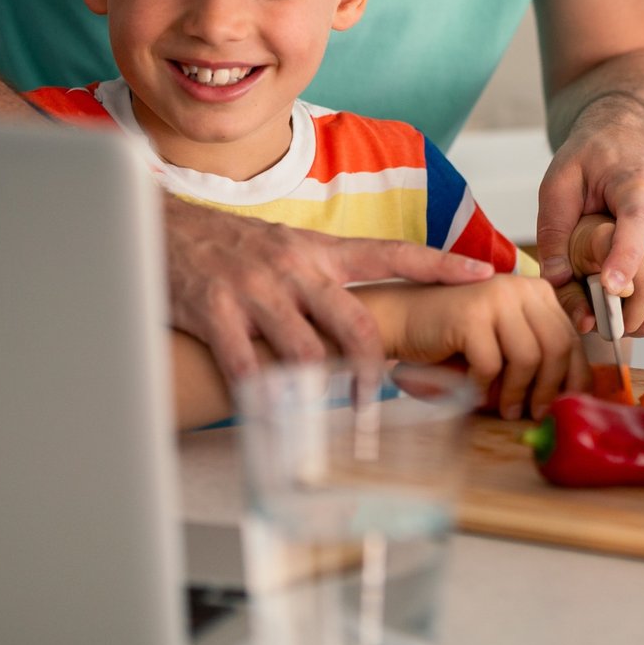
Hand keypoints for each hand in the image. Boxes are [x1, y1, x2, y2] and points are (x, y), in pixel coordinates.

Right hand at [161, 195, 495, 386]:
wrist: (158, 225)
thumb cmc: (228, 246)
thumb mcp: (285, 248)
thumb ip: (324, 278)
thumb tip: (365, 318)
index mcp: (318, 250)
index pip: (392, 252)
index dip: (440, 264)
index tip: (485, 275)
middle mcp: (294, 267)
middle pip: (355, 321)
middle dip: (376, 368)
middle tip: (386, 400)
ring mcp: (255, 289)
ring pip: (305, 351)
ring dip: (321, 392)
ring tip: (328, 419)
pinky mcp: (214, 311)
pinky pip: (246, 366)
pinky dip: (261, 398)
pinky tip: (268, 416)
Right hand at [367, 275, 589, 420]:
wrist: (401, 318)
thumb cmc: (453, 336)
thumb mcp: (504, 340)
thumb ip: (535, 354)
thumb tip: (569, 392)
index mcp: (535, 291)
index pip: (571, 336)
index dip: (575, 375)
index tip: (570, 403)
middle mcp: (520, 288)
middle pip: (558, 346)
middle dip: (550, 388)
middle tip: (537, 414)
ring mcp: (495, 297)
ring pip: (529, 358)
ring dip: (518, 393)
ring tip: (507, 410)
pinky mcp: (470, 314)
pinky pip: (492, 365)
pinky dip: (484, 387)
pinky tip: (475, 392)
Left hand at [535, 100, 643, 337]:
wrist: (631, 129)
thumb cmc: (593, 154)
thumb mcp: (558, 182)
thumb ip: (554, 231)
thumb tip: (555, 282)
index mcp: (639, 185)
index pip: (639, 226)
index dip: (626, 260)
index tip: (611, 289)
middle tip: (614, 332)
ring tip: (619, 325)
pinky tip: (628, 302)